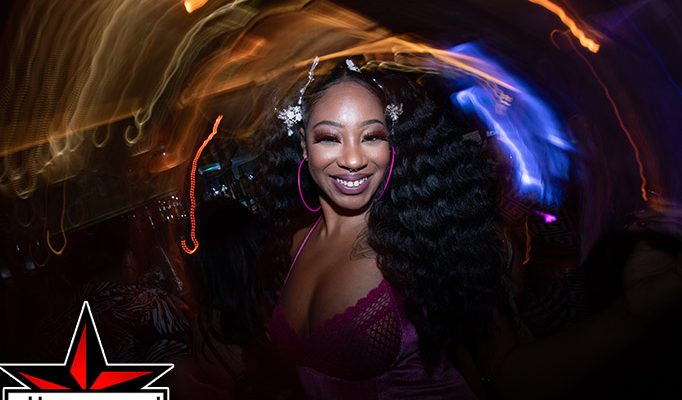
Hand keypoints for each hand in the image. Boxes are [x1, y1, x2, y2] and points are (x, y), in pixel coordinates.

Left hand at [621, 202, 681, 322]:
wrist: (633, 302)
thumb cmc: (642, 278)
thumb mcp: (649, 246)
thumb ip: (656, 227)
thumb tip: (655, 206)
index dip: (671, 210)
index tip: (645, 209)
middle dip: (666, 211)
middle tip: (642, 212)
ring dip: (663, 218)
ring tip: (641, 220)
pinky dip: (666, 227)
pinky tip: (648, 227)